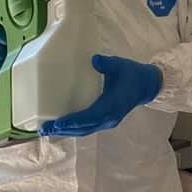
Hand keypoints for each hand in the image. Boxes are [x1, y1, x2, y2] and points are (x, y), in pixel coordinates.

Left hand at [39, 54, 161, 137]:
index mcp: (112, 106)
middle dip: (64, 129)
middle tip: (44, 129)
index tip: (58, 124)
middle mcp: (109, 118)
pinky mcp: (105, 120)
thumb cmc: (132, 74)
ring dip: (67, 131)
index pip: (90, 117)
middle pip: (84, 128)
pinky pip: (87, 127)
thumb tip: (94, 60)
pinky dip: (74, 128)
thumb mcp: (120, 65)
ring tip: (48, 130)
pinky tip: (61, 126)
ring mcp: (107, 121)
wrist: (147, 85)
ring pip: (84, 130)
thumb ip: (107, 64)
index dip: (73, 121)